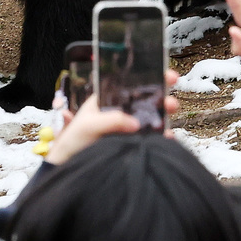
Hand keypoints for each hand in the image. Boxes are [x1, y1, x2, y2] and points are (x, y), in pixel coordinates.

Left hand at [47, 70, 180, 163]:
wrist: (70, 165)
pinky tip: (168, 136)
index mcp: (108, 99)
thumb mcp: (88, 124)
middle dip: (162, 94)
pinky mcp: (133, 144)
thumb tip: (135, 123)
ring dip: (164, 113)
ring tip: (170, 111)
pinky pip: (152, 138)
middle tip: (170, 97)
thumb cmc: (73, 140)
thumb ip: (111, 120)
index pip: (131, 84)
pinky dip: (162, 136)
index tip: (166, 74)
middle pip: (146, 99)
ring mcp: (128, 128)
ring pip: (152, 117)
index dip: (150, 77)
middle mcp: (121, 111)